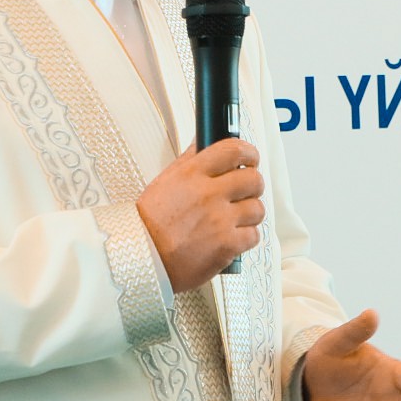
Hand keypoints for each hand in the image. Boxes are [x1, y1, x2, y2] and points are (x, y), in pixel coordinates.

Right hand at [137, 138, 265, 293]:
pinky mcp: (227, 245)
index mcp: (192, 175)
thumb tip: (203, 142)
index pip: (234, 150)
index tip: (251, 158)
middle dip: (252, 186)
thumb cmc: (150, 224)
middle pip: (254, 179)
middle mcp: (208, 194)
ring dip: (249, 214)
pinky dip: (245, 238)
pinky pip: (254, 235)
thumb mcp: (164, 182)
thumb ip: (189, 160)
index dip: (249, 152)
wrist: (142, 258)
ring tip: (233, 219)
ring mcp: (219, 220)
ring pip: (257, 209)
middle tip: (243, 192)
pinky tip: (230, 237)